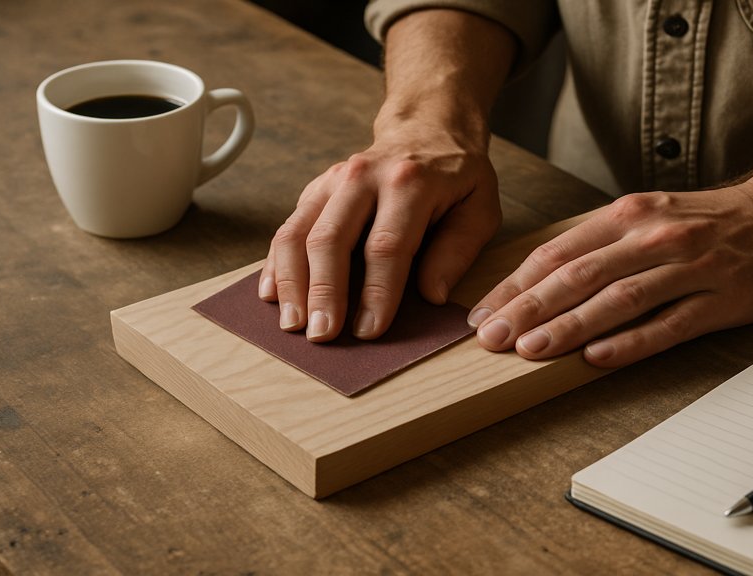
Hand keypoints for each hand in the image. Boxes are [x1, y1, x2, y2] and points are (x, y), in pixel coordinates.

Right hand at [259, 121, 500, 340]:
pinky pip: (288, 227)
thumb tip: (432, 294)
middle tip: (321, 335)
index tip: (368, 331)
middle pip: (332, 238)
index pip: (387, 245)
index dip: (376, 292)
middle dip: (324, 292)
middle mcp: (364, 177)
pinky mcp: (316, 190)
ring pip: (299, 232)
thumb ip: (458, 250)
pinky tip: (271, 294)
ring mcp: (334, 181)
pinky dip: (276, 263)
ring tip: (292, 323)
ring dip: (291, 282)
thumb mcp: (481, 208)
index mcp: (410, 183)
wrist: (428, 129)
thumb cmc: (457, 178)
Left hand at [467, 185, 752, 366]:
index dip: (515, 285)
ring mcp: (688, 268)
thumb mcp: (645, 216)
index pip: (557, 253)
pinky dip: (630, 342)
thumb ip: (597, 245)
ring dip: (570, 326)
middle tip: (490, 338)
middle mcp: (653, 237)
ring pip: (619, 300)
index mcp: (627, 216)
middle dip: (528, 308)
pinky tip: (597, 358)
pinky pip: (669, 324)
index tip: (481, 313)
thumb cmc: (705, 221)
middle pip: (579, 275)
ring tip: (530, 349)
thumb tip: (538, 280)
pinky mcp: (720, 299)